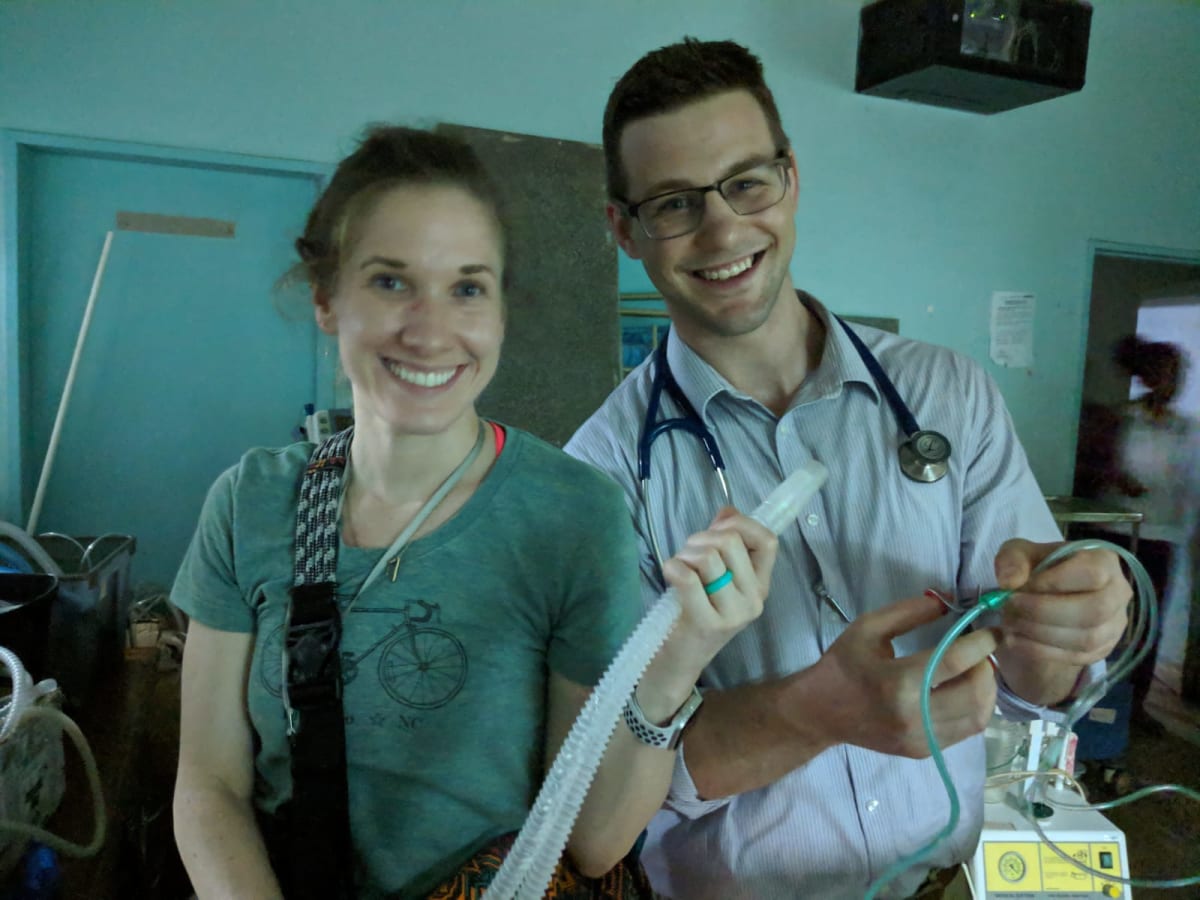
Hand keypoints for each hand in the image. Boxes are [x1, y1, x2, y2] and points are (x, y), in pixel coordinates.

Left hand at [637, 508, 776, 719]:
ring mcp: (733, 613)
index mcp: (760, 585)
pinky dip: (673, 568)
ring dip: (685, 554)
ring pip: (709, 556)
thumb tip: (728, 512)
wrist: (677, 661)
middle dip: (700, 538)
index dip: (741, 524)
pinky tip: (669, 575)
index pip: (768, 540)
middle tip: (687, 555)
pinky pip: (688, 577)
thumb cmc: (693, 612)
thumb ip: (724, 542)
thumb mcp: (716, 577)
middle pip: (730, 541)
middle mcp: (754, 599)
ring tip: (679, 569)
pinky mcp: (707, 623)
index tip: (717, 528)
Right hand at [796, 594, 997, 757]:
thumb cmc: (843, 665)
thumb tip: (949, 602)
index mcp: (897, 682)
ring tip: (977, 669)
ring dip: (987, 689)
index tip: (993, 628)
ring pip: (978, 717)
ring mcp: (922, 740)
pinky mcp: (925, 752)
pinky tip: (965, 689)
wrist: (821, 712)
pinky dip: (976, 707)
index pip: (953, 662)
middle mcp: (914, 716)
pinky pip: (966, 731)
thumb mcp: (868, 628)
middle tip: (983, 649)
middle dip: (987, 667)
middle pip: (975, 694)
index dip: (980, 643)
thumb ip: (909, 611)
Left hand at [993, 539, 1128, 673]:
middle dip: (1044, 612)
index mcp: (1105, 561)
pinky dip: (1042, 651)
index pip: (1092, 573)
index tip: (1020, 587)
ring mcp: (1114, 625)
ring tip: (1010, 623)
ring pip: (1086, 638)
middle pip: (1093, 610)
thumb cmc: (1037, 569)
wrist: (1046, 596)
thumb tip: (1009, 581)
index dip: (1053, 582)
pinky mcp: (1102, 649)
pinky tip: (1016, 639)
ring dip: (1040, 633)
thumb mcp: (1019, 554)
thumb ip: (1012, 560)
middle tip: (1010, 607)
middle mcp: (1118, 593)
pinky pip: (1077, 657)